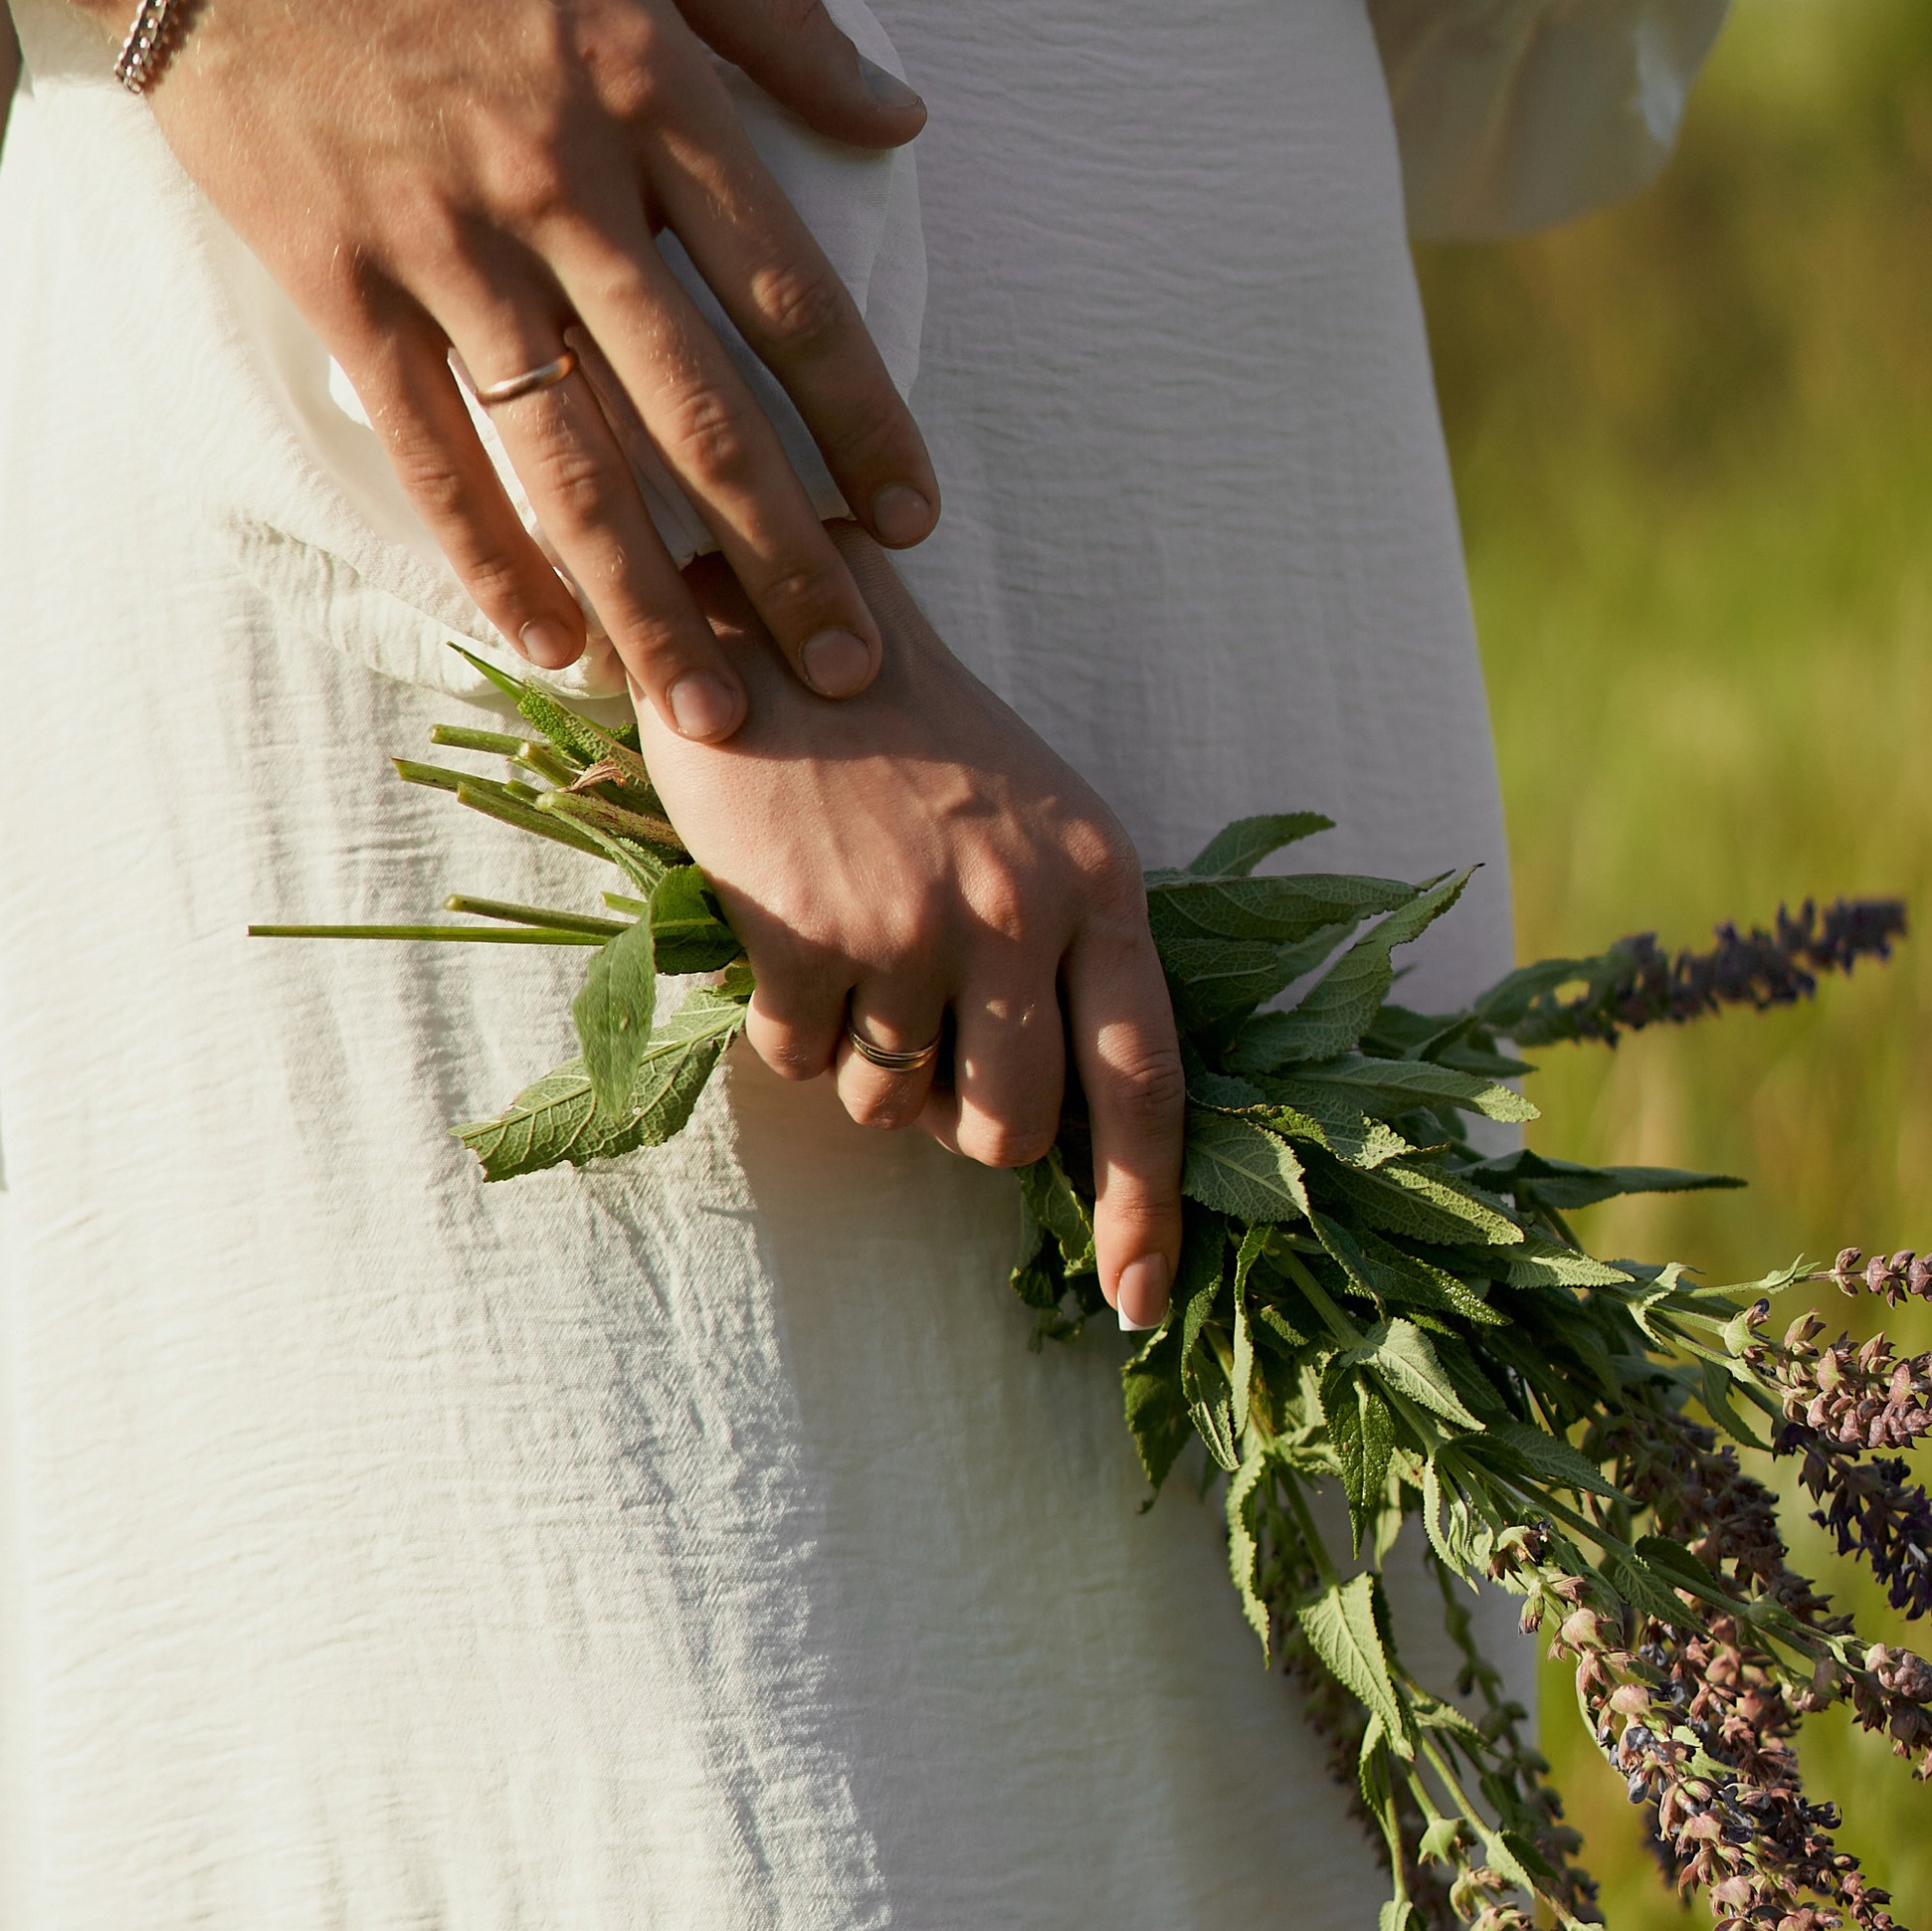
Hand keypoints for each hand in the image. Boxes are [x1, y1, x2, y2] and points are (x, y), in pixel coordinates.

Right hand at [147, 0, 943, 736]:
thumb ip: (772, 7)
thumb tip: (901, 114)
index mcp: (650, 87)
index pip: (791, 294)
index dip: (863, 418)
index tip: (914, 515)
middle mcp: (565, 187)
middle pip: (702, 414)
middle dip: (786, 559)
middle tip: (853, 670)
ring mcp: (448, 245)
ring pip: (574, 460)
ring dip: (651, 601)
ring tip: (714, 711)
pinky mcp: (342, 281)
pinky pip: (433, 448)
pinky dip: (491, 555)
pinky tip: (546, 641)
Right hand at [633, 526, 1185, 1327]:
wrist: (782, 629)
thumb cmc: (917, 736)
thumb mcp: (1038, 821)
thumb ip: (1070, 950)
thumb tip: (1062, 1118)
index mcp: (1101, 884)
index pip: (1147, 1081)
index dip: (1149, 1207)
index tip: (1141, 1301)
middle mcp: (1021, 913)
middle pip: (1010, 1129)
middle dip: (964, 1124)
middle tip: (925, 1047)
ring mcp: (913, 928)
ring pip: (895, 1108)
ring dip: (867, 1064)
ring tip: (852, 952)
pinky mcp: (808, 936)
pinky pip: (802, 1067)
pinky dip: (790, 1029)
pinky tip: (789, 933)